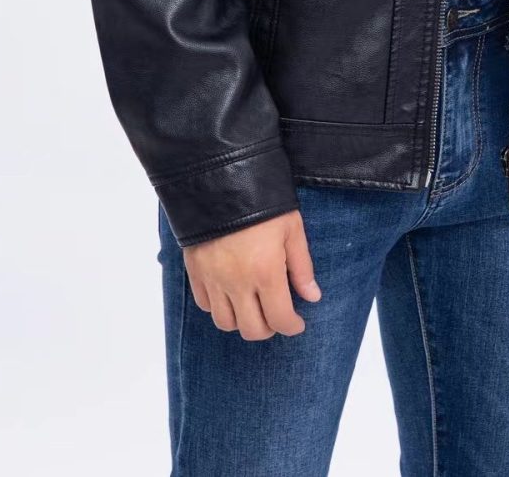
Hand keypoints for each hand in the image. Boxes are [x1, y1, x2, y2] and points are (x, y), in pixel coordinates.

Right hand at [183, 209, 321, 338]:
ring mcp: (213, 279)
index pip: (279, 319)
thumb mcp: (292, 229)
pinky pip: (204, 305)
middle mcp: (237, 283)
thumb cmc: (263, 201)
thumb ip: (302, 267)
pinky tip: (230, 293)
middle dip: (269, 328)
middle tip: (276, 314)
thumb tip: (313, 297)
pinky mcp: (195, 271)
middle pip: (252, 329)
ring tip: (253, 306)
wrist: (221, 178)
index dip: (292, 326)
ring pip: (225, 323)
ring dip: (242, 321)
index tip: (297, 323)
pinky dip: (218, 307)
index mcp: (265, 273)